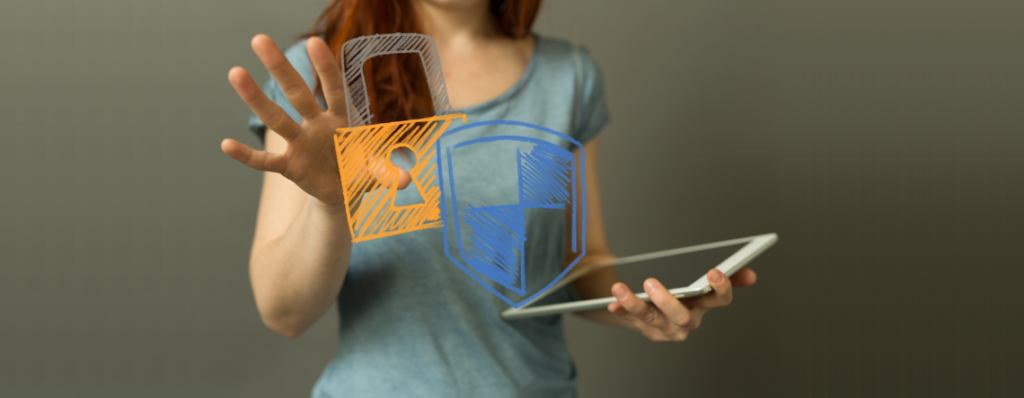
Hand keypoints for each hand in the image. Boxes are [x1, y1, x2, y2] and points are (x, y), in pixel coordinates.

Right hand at [220, 35, 410, 206]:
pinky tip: (226, 144)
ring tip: (235, 72)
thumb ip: (387, 167)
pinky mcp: (290, 167)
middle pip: (297, 93)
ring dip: (256, 98)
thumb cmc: (361, 169)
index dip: (326, 68)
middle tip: (260, 39)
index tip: (314, 42)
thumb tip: (402, 172)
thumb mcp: (379, 168)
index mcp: (342, 119)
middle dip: (280, 67)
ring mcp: (301, 144)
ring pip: (277, 118)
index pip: (334, 89)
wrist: (344, 193)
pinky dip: (246, 155)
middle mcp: (317, 126)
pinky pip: (265, 161)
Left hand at [607, 268, 756, 341]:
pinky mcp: (647, 330)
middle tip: (650, 282)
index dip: (721, 289)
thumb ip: (727, 278)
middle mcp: (688, 321)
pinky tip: (612, 303)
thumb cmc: (686, 292)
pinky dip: (621, 311)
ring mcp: (666, 328)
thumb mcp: (704, 284)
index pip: (719, 301)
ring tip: (619, 289)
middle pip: (681, 316)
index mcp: (705, 306)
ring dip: (634, 304)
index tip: (714, 272)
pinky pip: (632, 321)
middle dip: (666, 301)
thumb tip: (750, 275)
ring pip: (650, 319)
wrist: (659, 307)